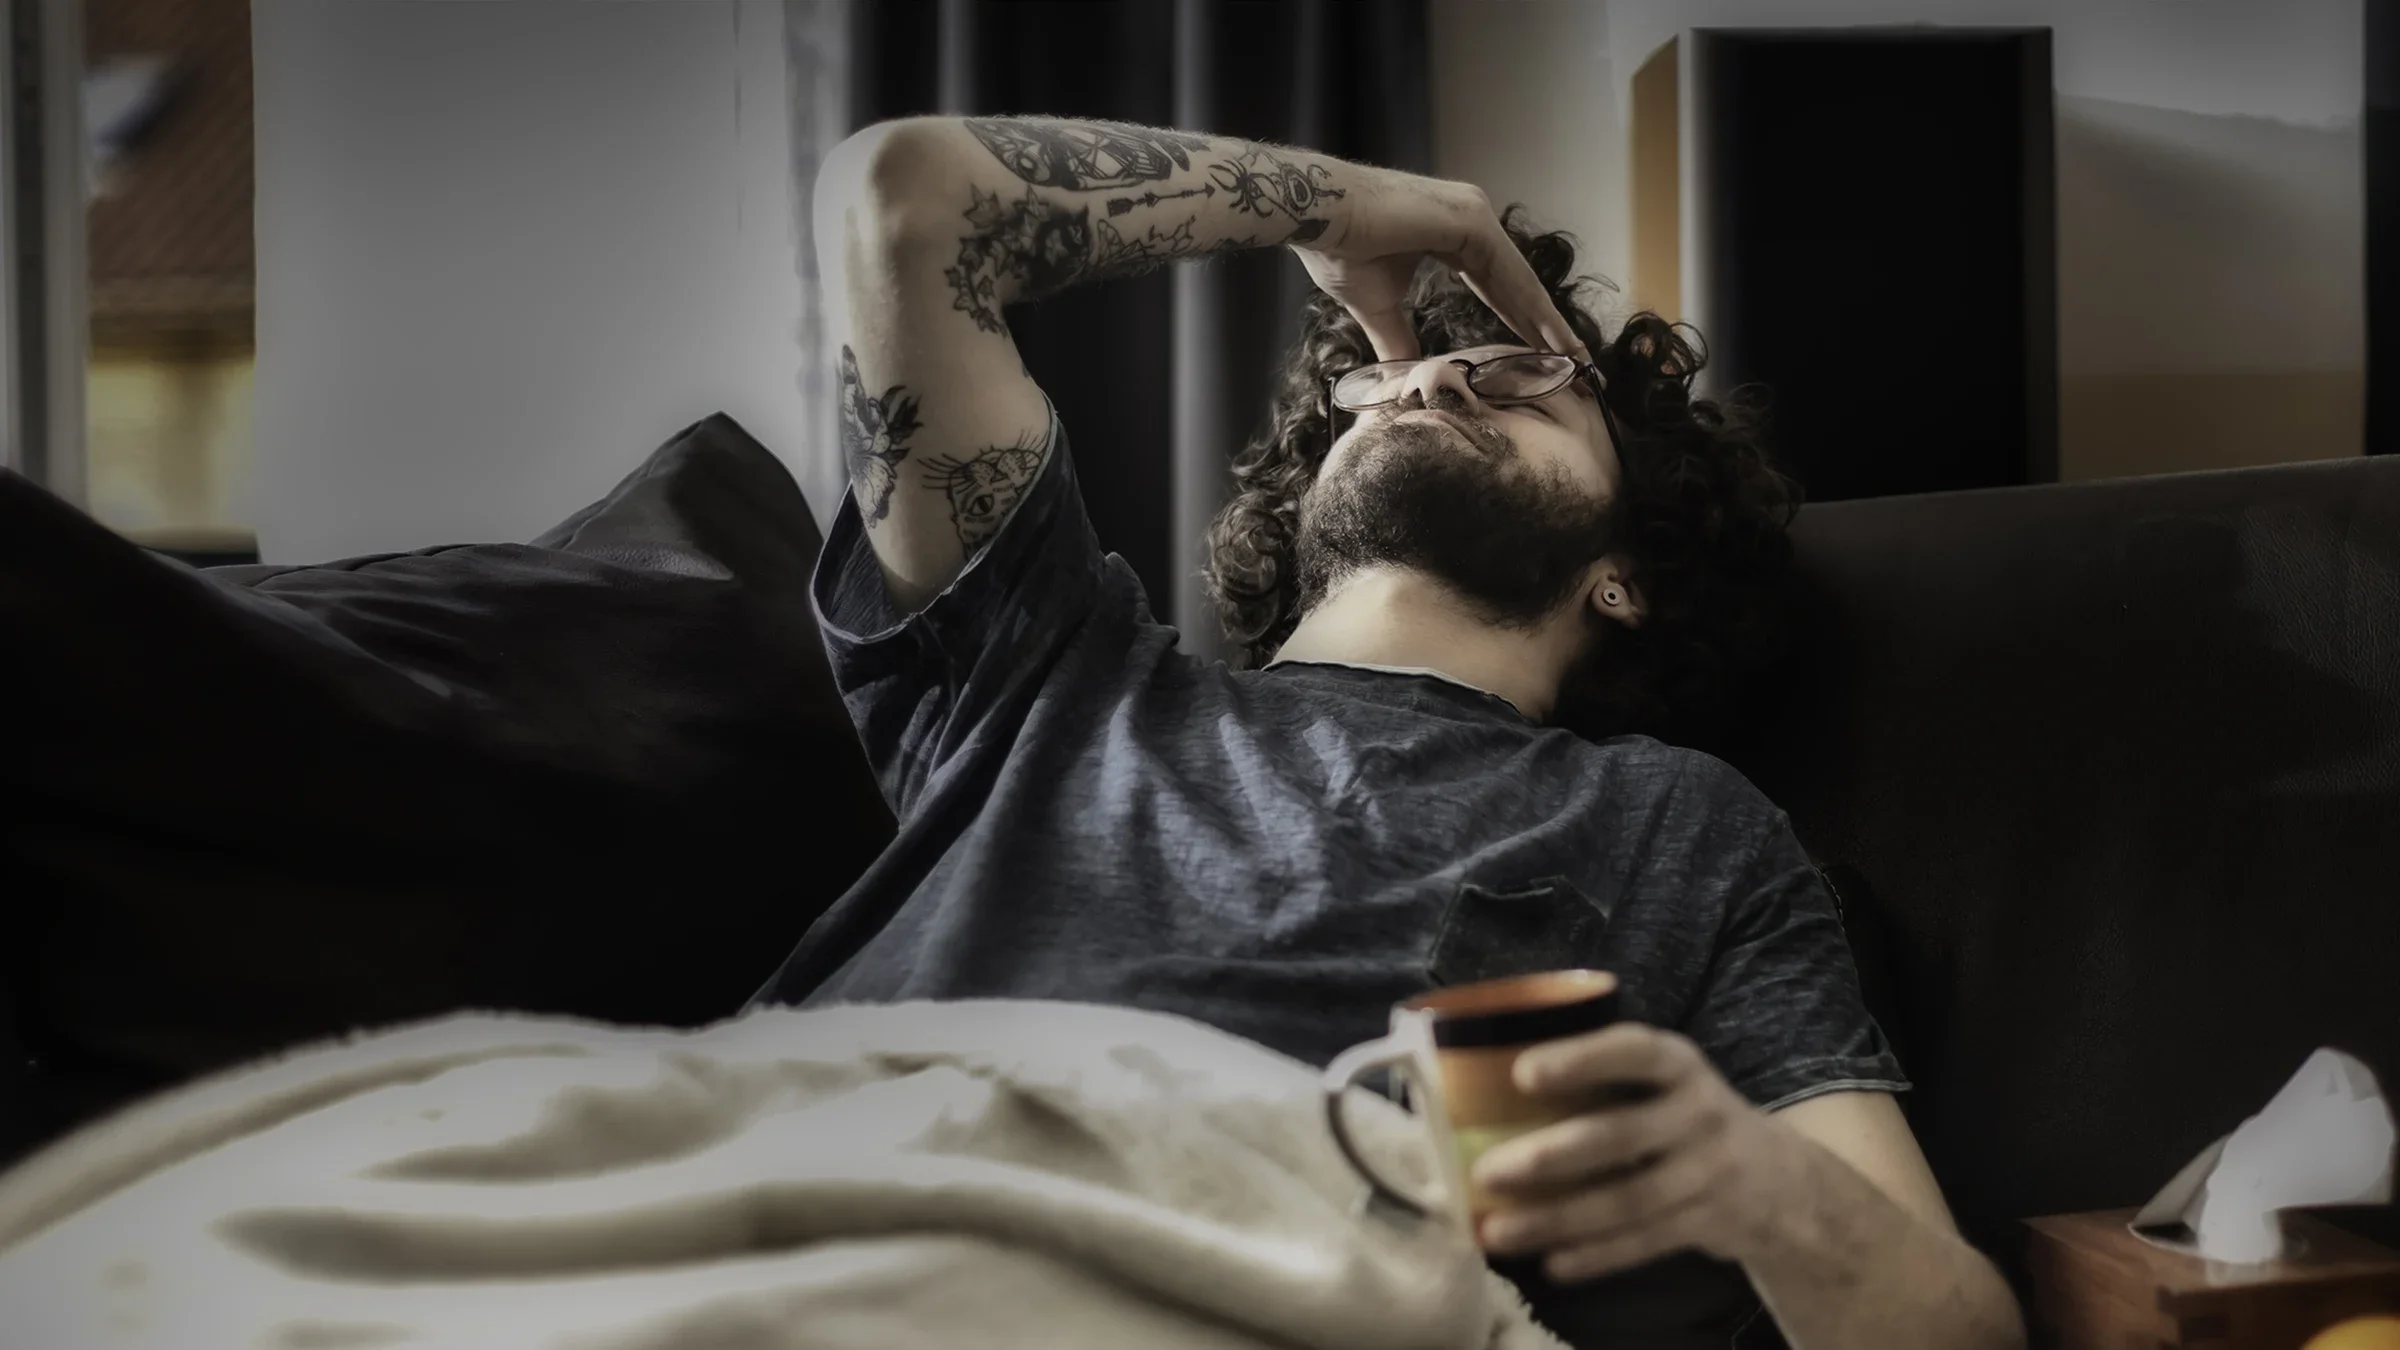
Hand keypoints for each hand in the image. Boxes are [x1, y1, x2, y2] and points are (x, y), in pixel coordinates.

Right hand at [1292, 165, 1591, 365]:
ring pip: (1519, 280)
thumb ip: (1397, 337)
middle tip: (1575, 362)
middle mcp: (1470, 218)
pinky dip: (1532, 309)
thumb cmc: (1338, 249)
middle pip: (1516, 284)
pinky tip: (1553, 337)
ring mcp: (1474, 213)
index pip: (1497, 285)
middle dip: (1544, 326)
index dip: (1520, 321)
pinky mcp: (1471, 218)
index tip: (1542, 353)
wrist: (1316, 217)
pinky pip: (1509, 274)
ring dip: (1547, 322)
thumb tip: (1404, 373)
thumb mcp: (1376, 304)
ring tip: (1575, 358)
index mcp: (1451, 233)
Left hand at [1471, 1022, 1801, 1282]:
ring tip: (1496, 1232)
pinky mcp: (1710, 1222)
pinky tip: (1551, 1263)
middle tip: (1488, 1172)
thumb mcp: (1660, 1082)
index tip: (1522, 1073)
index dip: (1581, 1060)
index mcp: (1678, 1063)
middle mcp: (1698, 1112)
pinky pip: (1646, 1241)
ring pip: (1628, 1200)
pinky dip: (1597, 1256)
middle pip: (1621, 1135)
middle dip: (1552, 1156)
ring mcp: (1710, 1171)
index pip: (1634, 1051)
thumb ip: (1600, 1078)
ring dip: (1558, 1219)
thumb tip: (1485, 1083)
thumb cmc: (1682, 1115)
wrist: (1781, 1177)